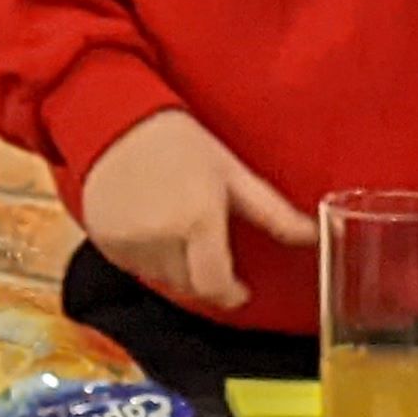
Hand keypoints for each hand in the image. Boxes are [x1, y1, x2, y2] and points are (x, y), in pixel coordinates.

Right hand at [79, 108, 314, 314]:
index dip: (231, 294)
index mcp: (197, 222)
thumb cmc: (178, 141)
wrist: (116, 122)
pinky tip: (152, 228)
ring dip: (178, 268)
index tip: (240, 289)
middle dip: (207, 277)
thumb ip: (273, 213)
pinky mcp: (106, 243)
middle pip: (191, 287)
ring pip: (163, 280)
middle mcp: (161, 239)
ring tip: (179, 231)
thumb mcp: (232, 173)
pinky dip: (149, 259)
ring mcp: (129, 243)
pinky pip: (135, 268)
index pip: (216, 286)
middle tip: (210, 248)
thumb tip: (311, 235)